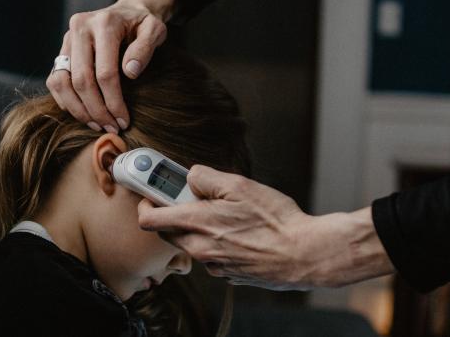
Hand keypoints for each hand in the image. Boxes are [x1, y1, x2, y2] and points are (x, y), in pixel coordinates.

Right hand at [47, 0, 175, 132]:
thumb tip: (129, 73)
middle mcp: (79, 28)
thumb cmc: (143, 24)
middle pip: (80, 80)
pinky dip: (66, 101)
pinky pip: (54, 81)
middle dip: (96, 110)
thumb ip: (146, 48)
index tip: (123, 120)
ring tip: (97, 125)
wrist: (128, 11)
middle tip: (111, 128)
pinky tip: (85, 114)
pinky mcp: (61, 50)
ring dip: (78, 110)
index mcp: (103, 23)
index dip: (113, 102)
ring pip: (61, 82)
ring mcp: (66, 39)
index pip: (104, 73)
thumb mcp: (155, 30)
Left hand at [137, 165, 394, 290]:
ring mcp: (213, 265)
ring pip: (190, 244)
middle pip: (168, 232)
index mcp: (197, 224)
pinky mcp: (228, 273)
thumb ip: (207, 178)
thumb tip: (190, 176)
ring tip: (224, 213)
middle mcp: (200, 249)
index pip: (149, 219)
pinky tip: (239, 232)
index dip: (145, 203)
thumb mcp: (240, 186)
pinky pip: (210, 255)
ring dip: (196, 228)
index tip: (150, 192)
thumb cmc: (275, 220)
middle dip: (172, 214)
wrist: (305, 255)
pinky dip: (215, 242)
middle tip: (191, 198)